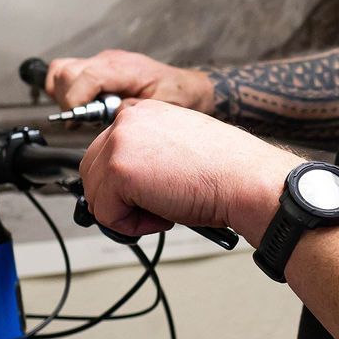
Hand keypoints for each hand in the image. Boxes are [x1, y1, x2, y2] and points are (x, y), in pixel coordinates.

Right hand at [46, 49, 214, 113]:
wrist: (189, 87)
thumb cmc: (179, 95)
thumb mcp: (163, 107)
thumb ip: (135, 110)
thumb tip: (111, 112)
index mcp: (126, 68)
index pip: (87, 76)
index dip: (75, 99)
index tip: (77, 120)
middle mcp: (110, 60)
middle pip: (66, 71)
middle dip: (67, 100)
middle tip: (83, 119)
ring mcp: (102, 61)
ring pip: (61, 70)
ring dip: (62, 94)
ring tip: (83, 112)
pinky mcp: (98, 68)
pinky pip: (67, 72)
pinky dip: (65, 89)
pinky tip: (83, 104)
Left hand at [79, 99, 293, 243]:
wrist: (246, 179)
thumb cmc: (226, 170)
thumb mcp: (177, 150)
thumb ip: (145, 156)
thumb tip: (120, 185)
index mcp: (143, 112)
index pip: (107, 150)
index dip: (125, 181)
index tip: (150, 192)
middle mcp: (127, 120)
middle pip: (92, 171)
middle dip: (119, 198)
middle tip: (158, 207)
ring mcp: (120, 143)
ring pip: (96, 195)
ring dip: (128, 213)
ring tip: (166, 209)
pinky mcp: (119, 171)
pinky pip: (107, 214)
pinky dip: (132, 226)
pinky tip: (165, 214)